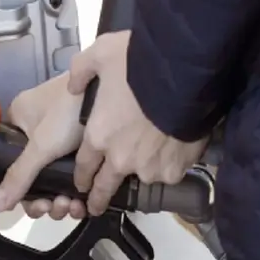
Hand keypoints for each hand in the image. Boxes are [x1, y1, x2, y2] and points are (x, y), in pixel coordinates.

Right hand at [0, 72, 86, 219]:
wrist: (115, 88)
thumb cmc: (69, 112)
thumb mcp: (41, 146)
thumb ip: (19, 177)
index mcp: (18, 121)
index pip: (7, 162)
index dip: (19, 190)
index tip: (36, 205)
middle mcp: (35, 129)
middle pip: (32, 175)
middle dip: (44, 199)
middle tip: (57, 208)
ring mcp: (59, 136)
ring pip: (53, 178)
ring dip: (61, 199)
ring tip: (74, 206)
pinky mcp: (81, 143)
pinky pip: (72, 173)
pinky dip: (75, 191)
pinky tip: (84, 202)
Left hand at [68, 31, 207, 215]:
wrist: (185, 77)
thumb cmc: (140, 64)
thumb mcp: (100, 54)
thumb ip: (81, 71)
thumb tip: (73, 86)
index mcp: (98, 137)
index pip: (83, 167)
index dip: (82, 176)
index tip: (82, 183)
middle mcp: (120, 159)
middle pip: (105, 187)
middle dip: (98, 198)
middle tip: (96, 206)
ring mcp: (149, 168)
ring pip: (142, 176)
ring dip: (143, 169)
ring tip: (153, 152)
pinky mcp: (175, 170)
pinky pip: (169, 172)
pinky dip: (170, 163)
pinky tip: (175, 147)